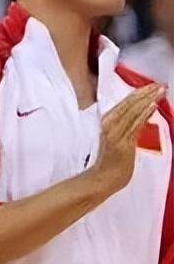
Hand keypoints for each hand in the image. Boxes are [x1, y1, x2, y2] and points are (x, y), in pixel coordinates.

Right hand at [89, 83, 164, 198]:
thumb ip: (124, 126)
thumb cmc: (110, 160)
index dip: (138, 93)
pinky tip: (152, 105)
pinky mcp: (124, 142)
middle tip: (160, 85)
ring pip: (133, 112)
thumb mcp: (115, 138)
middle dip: (146, 93)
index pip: (124, 103)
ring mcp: (116, 133)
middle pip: (130, 104)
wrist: (104, 178)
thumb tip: (139, 115)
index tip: (151, 85)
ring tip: (159, 91)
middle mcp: (110, 124)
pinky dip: (144, 114)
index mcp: (107, 121)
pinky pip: (135, 124)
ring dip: (148, 100)